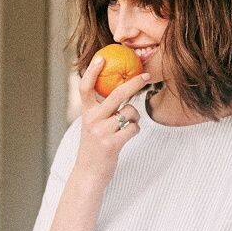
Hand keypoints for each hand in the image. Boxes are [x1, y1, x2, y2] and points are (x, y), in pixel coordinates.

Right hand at [75, 55, 149, 183]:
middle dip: (134, 83)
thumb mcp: (93, 126)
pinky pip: (133, 128)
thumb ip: (101, 110)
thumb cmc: (95, 148)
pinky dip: (135, 130)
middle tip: (146, 76)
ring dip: (134, 118)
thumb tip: (122, 91)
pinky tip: (127, 136)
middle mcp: (92, 120)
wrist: (89, 174)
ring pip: (129, 113)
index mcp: (86, 113)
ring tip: (126, 127)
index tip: (102, 57)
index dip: (92, 71)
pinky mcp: (112, 143)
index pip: (85, 87)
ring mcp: (101, 131)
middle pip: (116, 94)